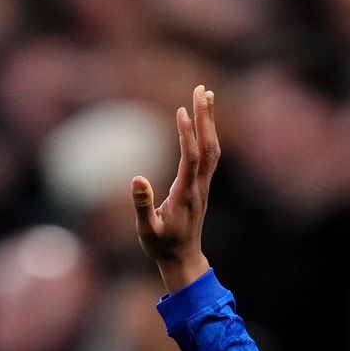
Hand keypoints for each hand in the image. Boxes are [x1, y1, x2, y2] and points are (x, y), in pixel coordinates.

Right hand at [132, 84, 219, 293]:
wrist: (184, 260)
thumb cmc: (162, 246)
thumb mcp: (146, 230)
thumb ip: (142, 206)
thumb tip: (137, 178)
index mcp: (185, 195)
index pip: (191, 158)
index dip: (187, 134)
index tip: (181, 110)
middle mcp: (199, 187)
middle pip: (208, 146)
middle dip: (205, 117)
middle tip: (201, 89)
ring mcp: (203, 186)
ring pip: (212, 148)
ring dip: (210, 121)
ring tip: (206, 95)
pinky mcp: (202, 186)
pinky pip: (210, 155)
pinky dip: (208, 133)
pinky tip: (204, 120)